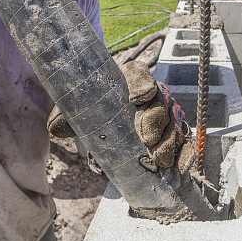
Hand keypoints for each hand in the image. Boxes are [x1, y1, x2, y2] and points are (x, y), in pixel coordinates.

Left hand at [47, 60, 194, 174]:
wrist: (102, 112)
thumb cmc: (91, 104)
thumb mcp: (77, 105)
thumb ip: (66, 115)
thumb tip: (56, 128)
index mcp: (127, 77)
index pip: (138, 73)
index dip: (141, 83)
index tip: (137, 97)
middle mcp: (150, 93)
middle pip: (159, 102)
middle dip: (155, 121)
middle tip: (146, 139)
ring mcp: (163, 113)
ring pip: (173, 123)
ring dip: (169, 142)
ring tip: (159, 160)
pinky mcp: (169, 133)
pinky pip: (182, 141)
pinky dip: (185, 153)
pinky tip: (181, 167)